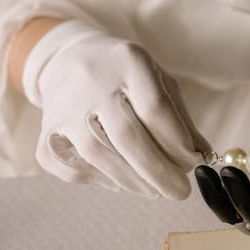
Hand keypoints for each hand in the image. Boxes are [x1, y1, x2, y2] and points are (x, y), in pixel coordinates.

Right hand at [23, 21, 209, 197]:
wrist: (69, 57)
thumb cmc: (125, 75)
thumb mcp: (158, 81)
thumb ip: (180, 117)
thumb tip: (202, 156)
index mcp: (129, 61)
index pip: (155, 107)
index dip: (176, 142)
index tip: (193, 164)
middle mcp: (93, 82)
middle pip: (126, 135)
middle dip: (158, 171)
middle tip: (179, 192)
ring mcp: (65, 106)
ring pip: (97, 155)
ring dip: (132, 180)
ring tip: (155, 190)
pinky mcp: (46, 128)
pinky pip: (68, 166)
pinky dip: (96, 181)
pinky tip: (118, 181)